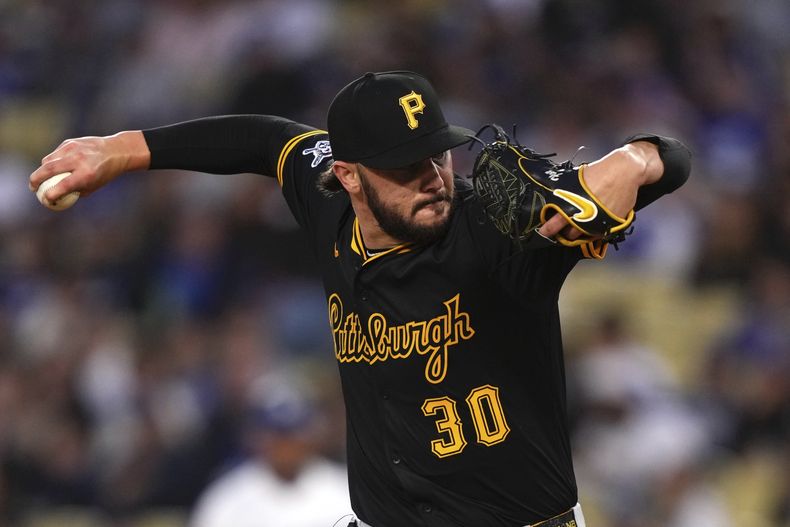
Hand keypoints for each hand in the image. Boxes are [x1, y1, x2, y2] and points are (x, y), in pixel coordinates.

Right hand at [29, 131, 149, 202]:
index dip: (51, 194)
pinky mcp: (69, 142)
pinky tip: (54, 167)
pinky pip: (54, 154)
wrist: (115, 151)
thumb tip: (56, 197)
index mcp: (86, 174)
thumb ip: (75, 191)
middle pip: (48, 169)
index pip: (63, 185)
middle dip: (35, 180)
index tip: (46, 199)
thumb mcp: (93, 186)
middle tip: (33, 188)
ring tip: (42, 179)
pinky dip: (51, 162)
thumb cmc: (104, 173)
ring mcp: (72, 149)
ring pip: (47, 160)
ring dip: (41, 171)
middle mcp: (78, 160)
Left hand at [538, 141, 662, 239]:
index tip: (543, 233)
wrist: (625, 171)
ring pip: (583, 236)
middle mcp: (585, 215)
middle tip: (560, 231)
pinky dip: (592, 232)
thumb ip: (563, 191)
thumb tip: (551, 196)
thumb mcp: (575, 179)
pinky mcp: (610, 224)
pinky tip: (589, 225)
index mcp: (573, 203)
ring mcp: (598, 221)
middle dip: (563, 234)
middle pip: (568, 235)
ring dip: (577, 234)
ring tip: (575, 227)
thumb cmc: (599, 172)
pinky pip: (597, 234)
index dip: (547, 230)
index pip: (555, 223)